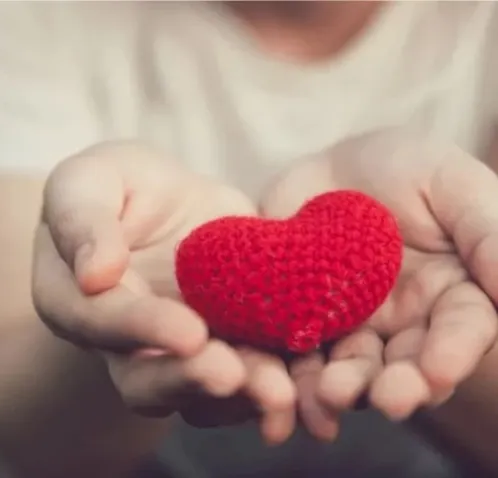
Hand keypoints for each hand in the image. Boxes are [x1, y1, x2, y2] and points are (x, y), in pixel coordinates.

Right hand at [32, 142, 297, 442]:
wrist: (161, 205)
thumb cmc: (113, 187)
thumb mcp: (87, 181)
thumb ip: (82, 219)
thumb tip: (95, 275)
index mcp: (74, 301)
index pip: (103, 322)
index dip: (144, 330)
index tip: (189, 333)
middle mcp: (121, 345)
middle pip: (146, 381)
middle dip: (192, 382)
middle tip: (233, 376)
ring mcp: (174, 357)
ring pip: (200, 397)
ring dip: (241, 398)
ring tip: (282, 391)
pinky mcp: (226, 351)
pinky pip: (248, 382)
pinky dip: (278, 386)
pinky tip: (309, 383)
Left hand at [261, 132, 497, 440]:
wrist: (329, 167)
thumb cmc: (405, 168)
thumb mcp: (454, 185)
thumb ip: (488, 235)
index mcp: (456, 297)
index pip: (463, 332)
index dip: (452, 354)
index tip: (438, 372)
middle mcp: (407, 325)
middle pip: (405, 365)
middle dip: (398, 386)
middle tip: (388, 400)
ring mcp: (351, 329)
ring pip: (350, 370)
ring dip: (342, 390)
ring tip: (330, 396)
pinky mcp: (300, 325)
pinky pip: (295, 357)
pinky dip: (290, 380)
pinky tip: (283, 396)